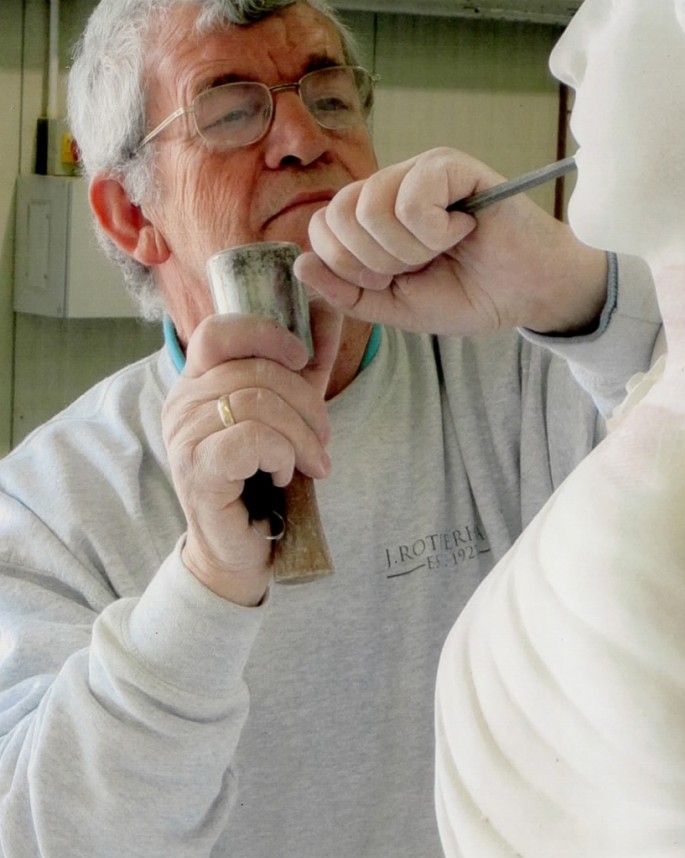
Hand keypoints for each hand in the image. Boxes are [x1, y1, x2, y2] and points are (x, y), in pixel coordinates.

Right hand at [162, 308, 340, 604]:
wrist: (242, 548)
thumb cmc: (262, 478)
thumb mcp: (291, 412)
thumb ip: (306, 364)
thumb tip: (330, 309)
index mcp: (197, 382)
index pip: (218, 331)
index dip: (265, 334)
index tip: (302, 360)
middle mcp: (181, 402)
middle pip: (255, 371)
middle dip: (307, 405)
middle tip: (324, 441)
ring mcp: (183, 436)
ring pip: (257, 404)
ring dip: (301, 436)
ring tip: (313, 463)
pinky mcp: (196, 469)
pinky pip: (252, 438)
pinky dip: (281, 454)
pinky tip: (282, 476)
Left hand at [295, 148, 608, 336]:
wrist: (526, 293)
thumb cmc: (466, 294)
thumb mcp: (394, 307)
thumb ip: (345, 293)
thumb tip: (299, 264)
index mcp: (370, 216)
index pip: (321, 227)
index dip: (346, 266)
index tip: (388, 281)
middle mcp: (389, 185)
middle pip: (338, 215)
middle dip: (376, 261)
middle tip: (418, 265)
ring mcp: (418, 170)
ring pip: (372, 208)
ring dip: (409, 249)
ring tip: (443, 247)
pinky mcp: (449, 165)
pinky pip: (412, 198)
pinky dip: (435, 231)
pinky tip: (463, 230)